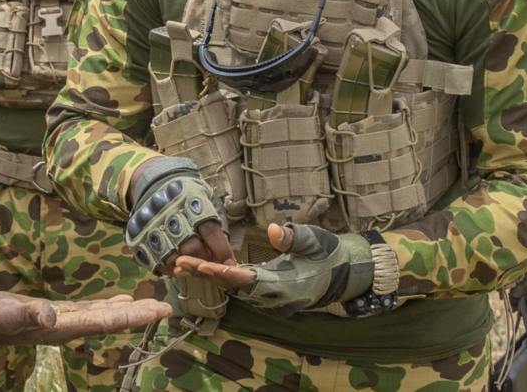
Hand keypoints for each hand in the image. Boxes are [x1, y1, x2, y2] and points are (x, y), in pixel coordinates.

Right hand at [0, 292, 170, 346]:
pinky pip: (94, 310)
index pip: (107, 323)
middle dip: (140, 315)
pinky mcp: (61, 315)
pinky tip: (123, 302)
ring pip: (107, 316)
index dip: (135, 317)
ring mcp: (68, 322)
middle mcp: (72, 327)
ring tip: (153, 305)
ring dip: (130, 311)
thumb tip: (51, 315)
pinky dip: (112, 306)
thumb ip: (29, 314)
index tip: (159, 311)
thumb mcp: (7, 313)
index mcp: (65, 328)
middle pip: (113, 321)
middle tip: (168, 308)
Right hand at [126, 169, 233, 274]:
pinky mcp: (139, 238)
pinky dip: (171, 269)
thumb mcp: (206, 197)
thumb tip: (225, 253)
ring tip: (195, 263)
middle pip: (192, 248)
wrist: (155, 182)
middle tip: (211, 262)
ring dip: (188, 266)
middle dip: (205, 260)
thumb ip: (216, 221)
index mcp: (190, 201)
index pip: (210, 232)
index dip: (221, 251)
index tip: (229, 263)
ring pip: (174, 259)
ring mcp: (152, 227)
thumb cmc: (188, 194)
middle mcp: (170, 215)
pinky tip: (178, 264)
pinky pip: (157, 263)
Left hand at [174, 223, 378, 314]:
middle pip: (233, 286)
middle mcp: (274, 296)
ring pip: (235, 288)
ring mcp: (272, 297)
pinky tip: (205, 268)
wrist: (348, 273)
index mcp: (284, 284)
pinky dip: (222, 277)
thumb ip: (294, 236)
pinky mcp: (270, 292)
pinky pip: (242, 287)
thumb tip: (272, 229)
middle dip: (206, 275)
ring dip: (210, 276)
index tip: (201, 265)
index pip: (247, 280)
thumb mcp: (316, 240)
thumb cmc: (332, 254)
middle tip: (179, 263)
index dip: (223, 273)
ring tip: (182, 264)